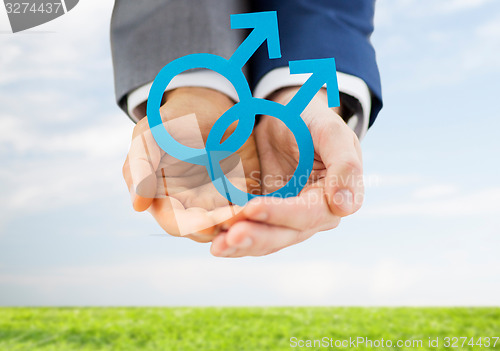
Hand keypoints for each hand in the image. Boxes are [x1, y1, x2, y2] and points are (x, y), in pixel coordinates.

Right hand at [122, 87, 259, 241]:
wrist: (209, 106)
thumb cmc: (173, 120)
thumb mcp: (151, 135)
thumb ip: (140, 165)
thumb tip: (138, 205)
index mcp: (166, 200)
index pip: (177, 224)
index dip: (193, 226)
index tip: (210, 225)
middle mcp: (193, 208)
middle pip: (208, 230)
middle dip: (223, 227)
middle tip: (239, 218)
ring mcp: (221, 203)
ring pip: (231, 224)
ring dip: (243, 222)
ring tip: (255, 214)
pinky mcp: (245, 194)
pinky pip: (252, 209)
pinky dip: (258, 210)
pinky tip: (267, 205)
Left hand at [210, 87, 363, 255]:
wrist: (288, 118)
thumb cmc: (312, 120)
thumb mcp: (331, 132)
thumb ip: (345, 164)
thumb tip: (344, 207)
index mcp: (334, 198)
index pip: (307, 214)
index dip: (280, 214)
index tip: (252, 209)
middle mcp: (313, 216)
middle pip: (284, 234)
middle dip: (256, 236)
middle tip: (227, 239)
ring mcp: (288, 220)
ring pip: (266, 239)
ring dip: (241, 245)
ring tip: (217, 248)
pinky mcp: (267, 217)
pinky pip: (251, 230)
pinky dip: (233, 235)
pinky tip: (214, 240)